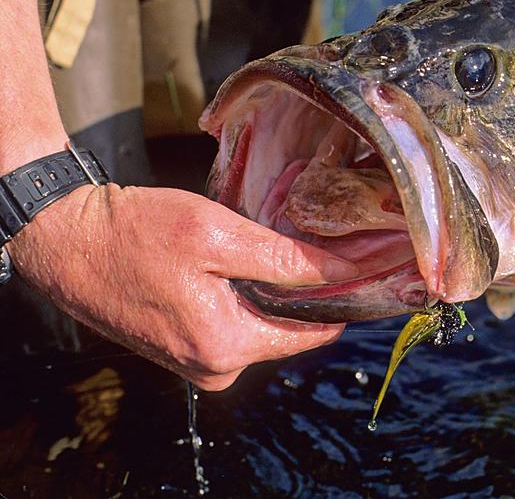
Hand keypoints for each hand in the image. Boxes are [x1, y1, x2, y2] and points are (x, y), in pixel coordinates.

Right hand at [7, 184, 358, 389]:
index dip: (341, 298)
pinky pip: (233, 323)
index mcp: (227, 347)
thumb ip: (286, 260)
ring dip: (272, 290)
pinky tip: (240, 261)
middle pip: (288, 330)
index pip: (314, 334)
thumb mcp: (218, 236)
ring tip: (271, 244)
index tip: (361, 265)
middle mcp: (215, 368)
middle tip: (310, 240)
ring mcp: (195, 363)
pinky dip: (244, 295)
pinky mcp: (181, 349)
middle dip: (303, 290)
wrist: (67, 241)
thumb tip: (347, 271)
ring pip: (261, 324)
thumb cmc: (137, 232)